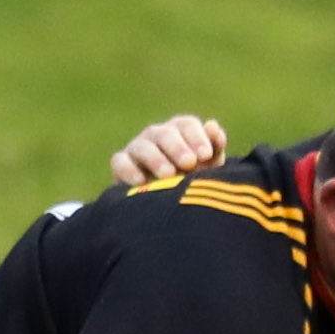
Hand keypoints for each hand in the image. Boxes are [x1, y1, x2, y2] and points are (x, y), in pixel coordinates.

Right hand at [109, 113, 226, 186]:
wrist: (165, 208)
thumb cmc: (191, 182)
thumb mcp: (208, 168)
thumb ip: (214, 148)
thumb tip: (212, 125)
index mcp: (180, 131)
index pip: (187, 125)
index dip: (197, 137)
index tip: (205, 156)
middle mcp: (157, 135)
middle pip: (166, 133)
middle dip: (178, 147)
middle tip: (189, 163)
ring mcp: (137, 148)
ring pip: (144, 147)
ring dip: (156, 159)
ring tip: (169, 175)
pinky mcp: (121, 164)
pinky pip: (120, 162)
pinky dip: (129, 170)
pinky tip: (141, 182)